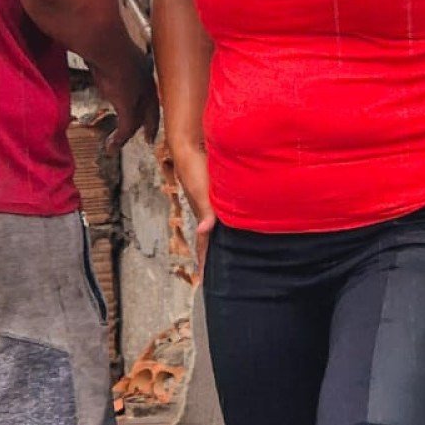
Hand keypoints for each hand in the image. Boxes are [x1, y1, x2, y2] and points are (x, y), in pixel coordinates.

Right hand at [94, 46, 159, 151]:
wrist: (106, 45)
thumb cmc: (104, 42)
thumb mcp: (110, 49)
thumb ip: (108, 56)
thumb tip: (94, 54)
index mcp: (144, 67)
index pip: (151, 92)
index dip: (151, 105)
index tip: (152, 117)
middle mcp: (146, 81)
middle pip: (150, 108)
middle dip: (149, 124)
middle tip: (150, 138)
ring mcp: (139, 94)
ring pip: (138, 119)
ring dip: (129, 133)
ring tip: (120, 144)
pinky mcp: (129, 104)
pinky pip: (126, 127)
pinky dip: (119, 138)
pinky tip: (112, 147)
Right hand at [170, 143, 216, 283]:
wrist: (190, 146)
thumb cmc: (195, 170)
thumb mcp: (202, 193)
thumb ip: (207, 213)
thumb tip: (204, 232)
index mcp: (202, 215)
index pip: (203, 243)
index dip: (204, 260)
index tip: (205, 278)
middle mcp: (207, 211)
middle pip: (210, 238)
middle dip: (213, 254)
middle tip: (219, 273)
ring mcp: (211, 202)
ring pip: (217, 225)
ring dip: (221, 238)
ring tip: (229, 251)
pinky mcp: (217, 192)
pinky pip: (223, 212)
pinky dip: (226, 221)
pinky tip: (235, 221)